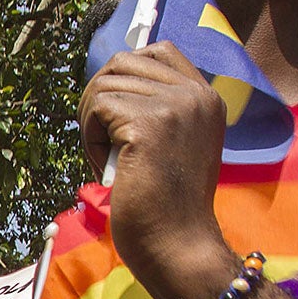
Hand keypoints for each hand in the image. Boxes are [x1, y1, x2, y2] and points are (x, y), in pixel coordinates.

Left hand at [79, 41, 236, 298]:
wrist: (178, 247)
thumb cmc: (167, 207)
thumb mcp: (174, 145)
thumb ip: (157, 109)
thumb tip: (111, 78)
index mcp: (207, 98)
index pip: (159, 51)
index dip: (125, 76)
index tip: (115, 115)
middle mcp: (196, 95)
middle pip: (122, 63)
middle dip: (100, 99)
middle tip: (102, 141)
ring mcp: (175, 106)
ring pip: (104, 83)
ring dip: (92, 122)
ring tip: (107, 159)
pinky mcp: (149, 123)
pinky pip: (96, 107)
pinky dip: (90, 139)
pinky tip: (106, 168)